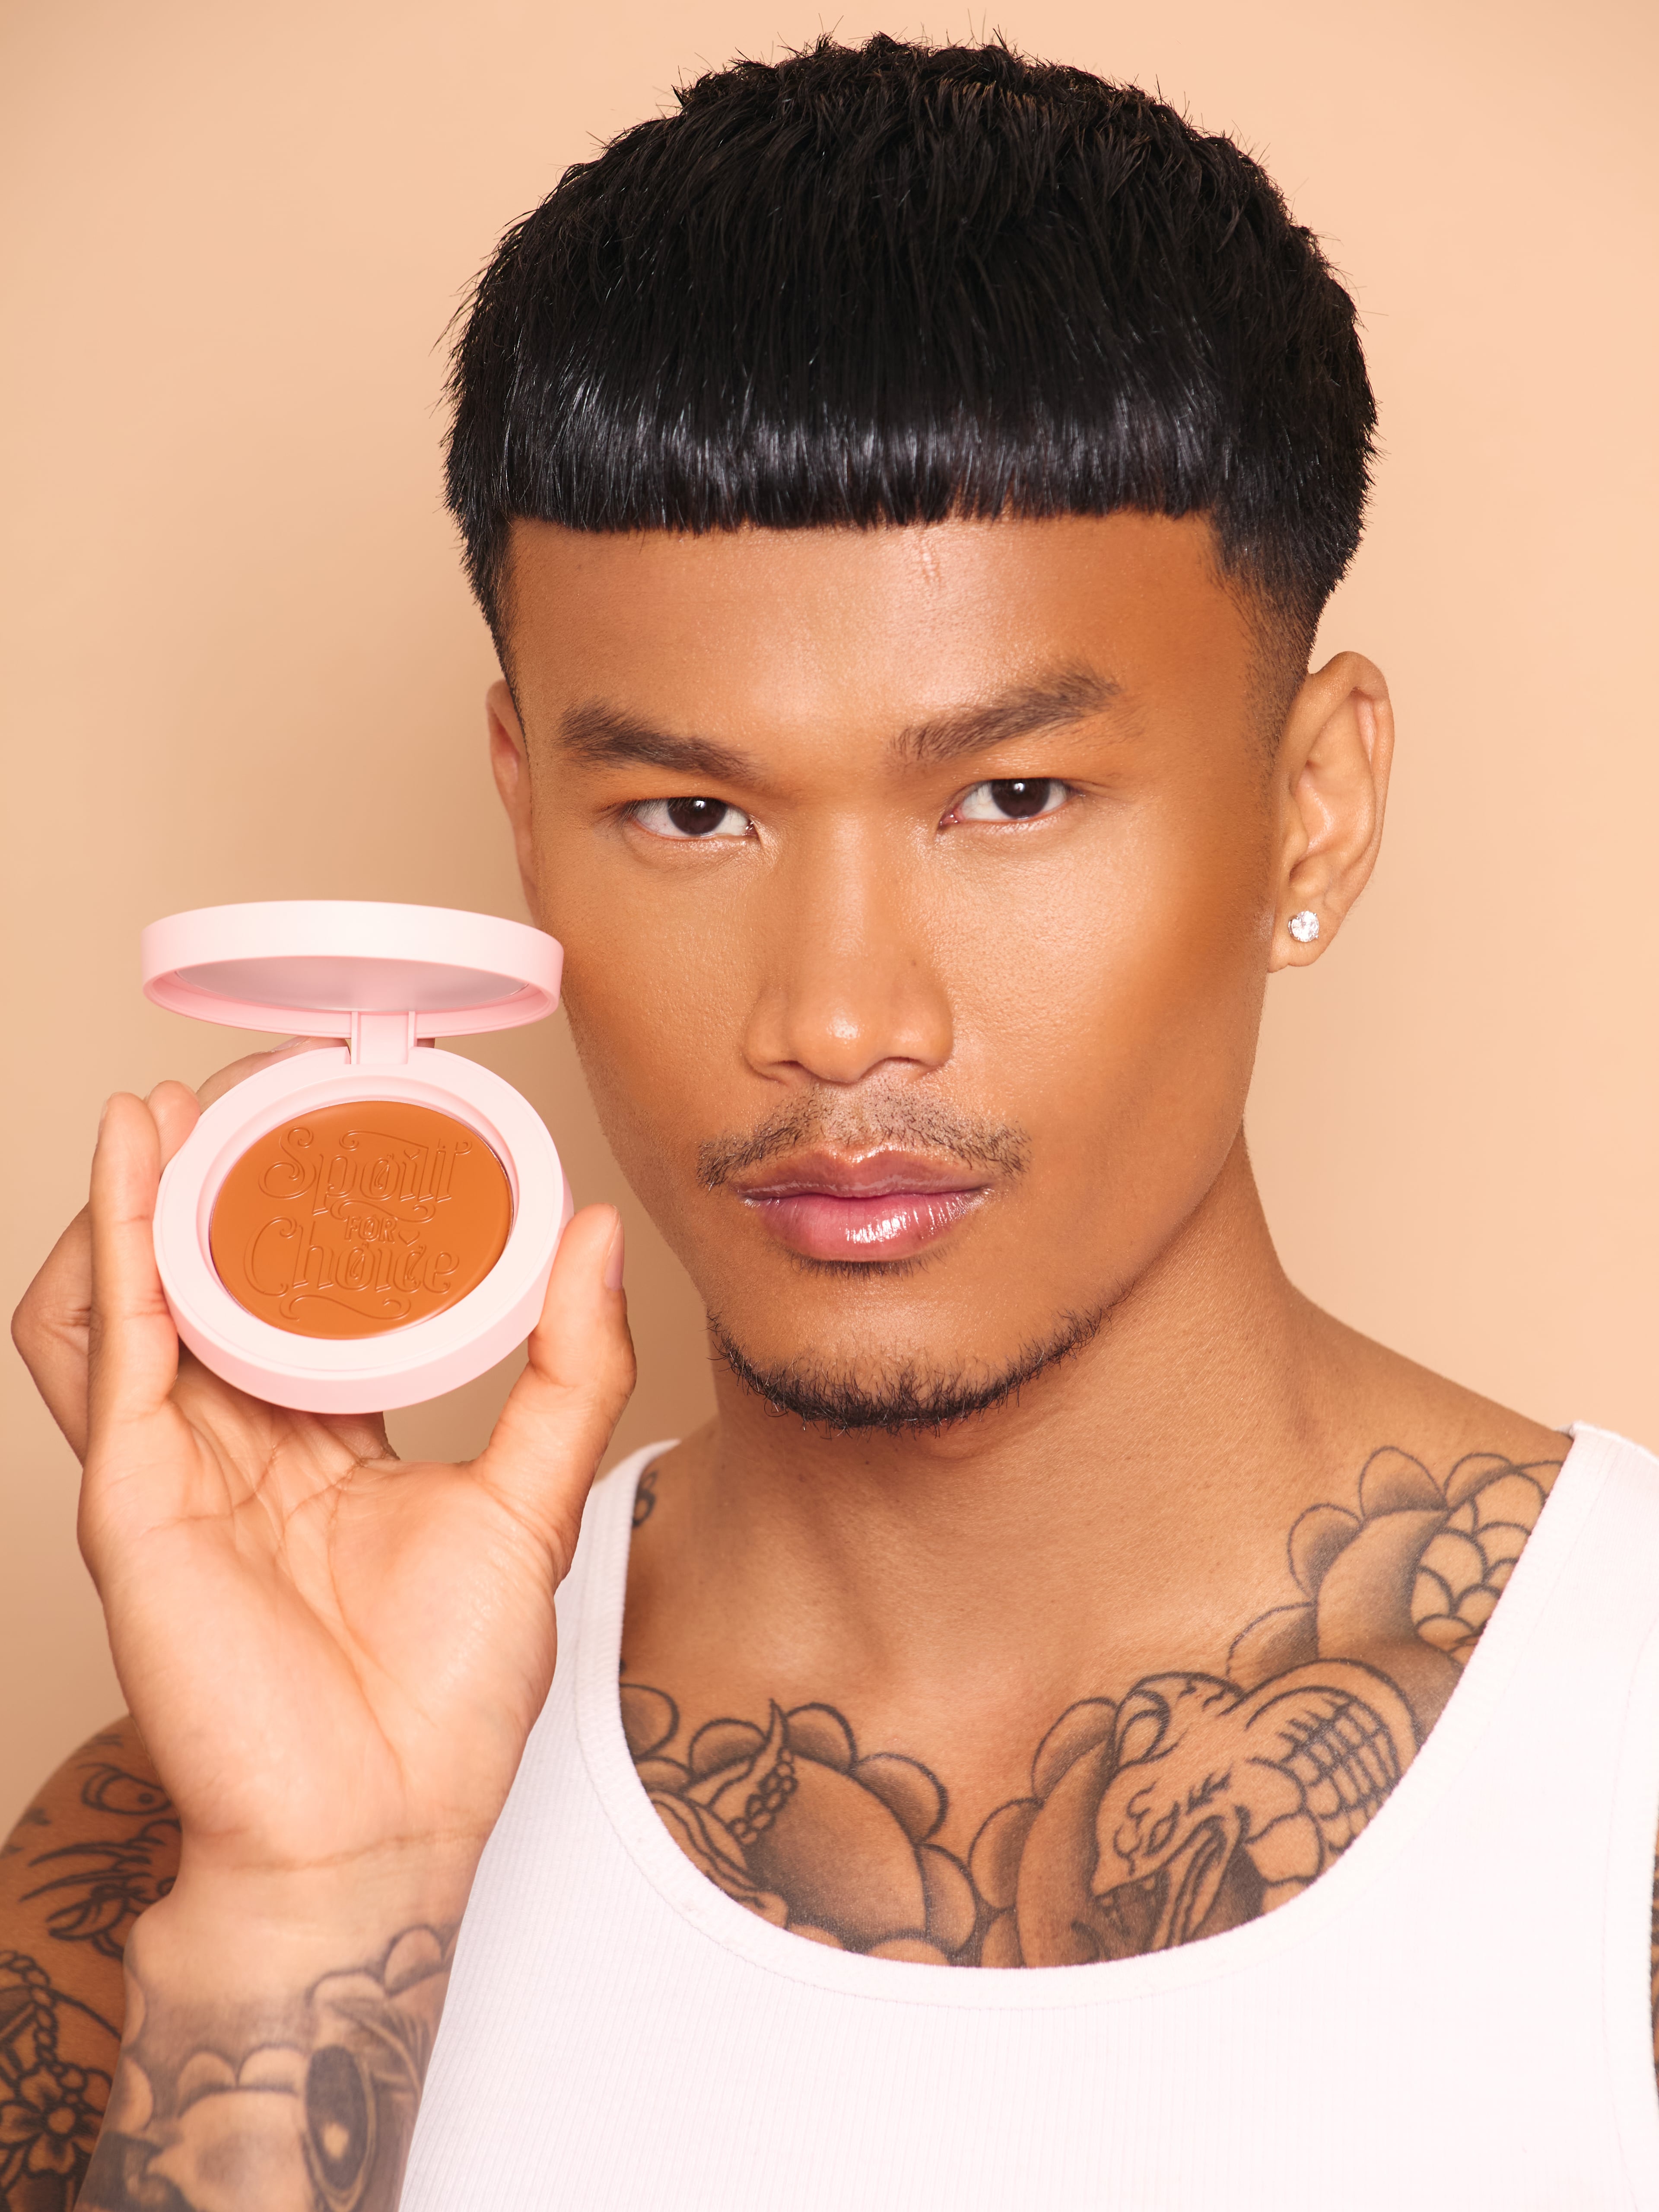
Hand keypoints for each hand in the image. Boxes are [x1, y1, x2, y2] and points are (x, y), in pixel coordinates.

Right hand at [12, 1048, 634, 1924]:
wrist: (383, 1824)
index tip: (349, 1114)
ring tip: (179, 1101)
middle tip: (261, 1077)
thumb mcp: (529, 1499)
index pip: (298, 1292)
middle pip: (208, 1278)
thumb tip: (590, 1232)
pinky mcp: (134, 1494)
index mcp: (322, 1440)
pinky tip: (133, 1155)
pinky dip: (115, 1240)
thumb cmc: (445, 1695)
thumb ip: (565, 1367)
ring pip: (130, 1295)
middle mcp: (240, 1442)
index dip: (311, 1206)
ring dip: (146, 1193)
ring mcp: (177, 1464)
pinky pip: (110, 1344)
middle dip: (223, 1177)